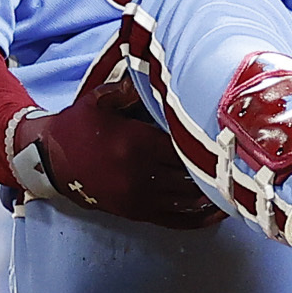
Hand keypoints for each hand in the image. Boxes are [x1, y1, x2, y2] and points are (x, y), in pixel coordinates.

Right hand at [15, 70, 222, 228]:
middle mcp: (140, 175)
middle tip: (242, 162)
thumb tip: (155, 70)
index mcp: (136, 144)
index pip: (185, 146)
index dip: (209, 143)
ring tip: (236, 185)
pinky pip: (176, 221)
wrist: (49, 161)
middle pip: (192, 176)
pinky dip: (200, 219)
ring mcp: (138, 198)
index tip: (230, 138)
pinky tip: (217, 212)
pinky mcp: (136, 214)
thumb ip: (129, 88)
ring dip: (214, 195)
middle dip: (217, 170)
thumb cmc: (77, 126)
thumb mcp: (99, 99)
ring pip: (188, 201)